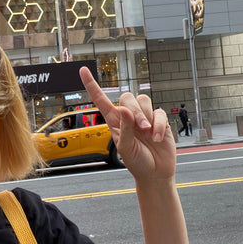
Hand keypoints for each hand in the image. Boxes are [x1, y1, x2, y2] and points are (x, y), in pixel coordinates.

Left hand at [79, 67, 175, 183]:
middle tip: (141, 130)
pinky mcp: (159, 120)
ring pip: (143, 100)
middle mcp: (127, 116)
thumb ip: (124, 129)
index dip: (91, 85)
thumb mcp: (125, 148)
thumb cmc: (136, 162)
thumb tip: (123, 109)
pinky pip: (159, 112)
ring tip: (148, 135)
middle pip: (127, 97)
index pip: (101, 99)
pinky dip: (159, 125)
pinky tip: (157, 138)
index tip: (83, 70)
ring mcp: (144, 117)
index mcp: (114, 121)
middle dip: (135, 112)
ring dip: (147, 118)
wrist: (155, 173)